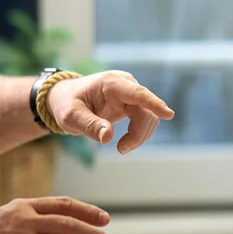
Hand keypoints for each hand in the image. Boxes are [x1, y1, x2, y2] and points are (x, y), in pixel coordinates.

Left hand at [45, 71, 173, 153]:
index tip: (169, 114)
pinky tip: (125, 143)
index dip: (154, 104)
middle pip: (146, 110)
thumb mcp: (71, 117)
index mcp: (110, 83)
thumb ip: (90, 125)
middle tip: (121, 150)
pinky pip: (145, 119)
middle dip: (139, 133)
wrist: (63, 98)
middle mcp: (124, 85)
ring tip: (121, 148)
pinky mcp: (132, 103)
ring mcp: (130, 94)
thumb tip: (108, 138)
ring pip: (149, 116)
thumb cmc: (65, 104)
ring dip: (140, 136)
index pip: (137, 94)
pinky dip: (139, 134)